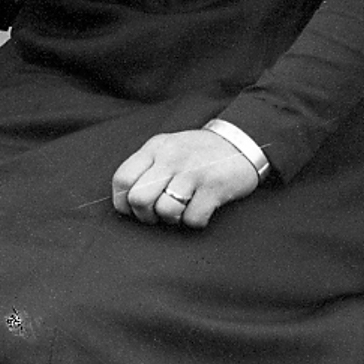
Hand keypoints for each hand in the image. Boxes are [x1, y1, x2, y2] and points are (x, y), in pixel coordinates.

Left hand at [110, 126, 259, 229]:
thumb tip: (126, 200)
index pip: (122, 179)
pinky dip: (194, 221)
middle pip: (139, 198)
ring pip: (165, 210)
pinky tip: (200, 209)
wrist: (241, 142)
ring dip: (171, 219)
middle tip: (156, 214)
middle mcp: (171, 158)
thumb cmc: (198, 152)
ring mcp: (193, 172)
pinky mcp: (214, 187)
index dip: (122, 202)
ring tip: (180, 210)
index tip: (132, 209)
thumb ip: (146, 166)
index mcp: (155, 148)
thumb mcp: (167, 148)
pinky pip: (193, 218)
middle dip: (145, 215)